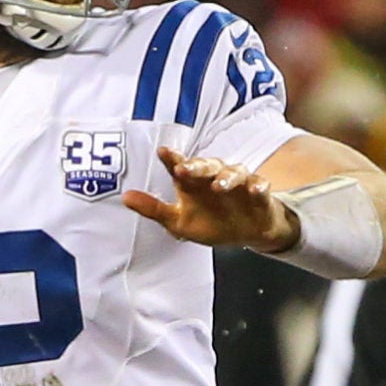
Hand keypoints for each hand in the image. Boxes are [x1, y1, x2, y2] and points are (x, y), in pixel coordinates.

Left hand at [122, 146, 298, 253]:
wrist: (245, 232)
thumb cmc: (210, 222)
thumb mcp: (177, 221)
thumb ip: (153, 209)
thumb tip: (125, 197)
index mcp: (193, 182)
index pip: (181, 166)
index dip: (172, 159)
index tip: (163, 152)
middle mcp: (215, 177)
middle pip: (207, 165)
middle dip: (197, 166)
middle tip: (185, 169)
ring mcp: (238, 184)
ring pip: (233, 173)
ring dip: (227, 177)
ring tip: (219, 186)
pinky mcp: (258, 194)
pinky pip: (260, 186)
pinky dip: (258, 187)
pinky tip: (254, 190)